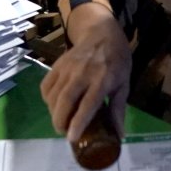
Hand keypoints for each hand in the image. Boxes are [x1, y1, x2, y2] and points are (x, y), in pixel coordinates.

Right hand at [40, 3, 131, 142]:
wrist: (101, 33)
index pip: (88, 104)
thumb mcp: (124, 84)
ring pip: (53, 94)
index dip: (78, 122)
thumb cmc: (116, 61)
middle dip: (60, 120)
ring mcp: (67, 68)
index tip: (71, 138)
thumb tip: (119, 136)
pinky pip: (46, 85)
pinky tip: (54, 105)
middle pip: (65, 100)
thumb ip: (118, 109)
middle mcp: (82, 74)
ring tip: (60, 121)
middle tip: (63, 132)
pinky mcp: (57, 64)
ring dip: (53, 112)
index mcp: (102, 80)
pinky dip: (47, 99)